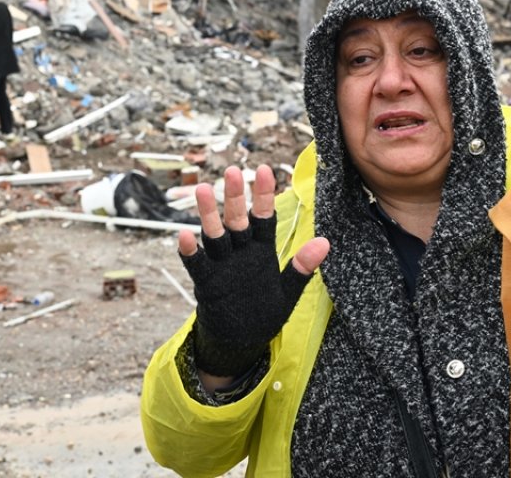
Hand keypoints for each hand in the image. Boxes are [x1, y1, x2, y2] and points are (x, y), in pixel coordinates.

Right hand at [178, 165, 328, 377]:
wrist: (241, 340)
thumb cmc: (264, 312)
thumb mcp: (288, 291)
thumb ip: (303, 267)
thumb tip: (325, 242)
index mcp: (261, 250)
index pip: (264, 217)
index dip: (264, 195)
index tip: (265, 170)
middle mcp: (240, 252)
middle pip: (237, 220)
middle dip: (234, 196)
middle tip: (233, 171)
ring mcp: (222, 266)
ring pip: (214, 236)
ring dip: (208, 214)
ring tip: (202, 190)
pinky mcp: (207, 283)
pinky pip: (198, 265)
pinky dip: (191, 252)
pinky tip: (185, 236)